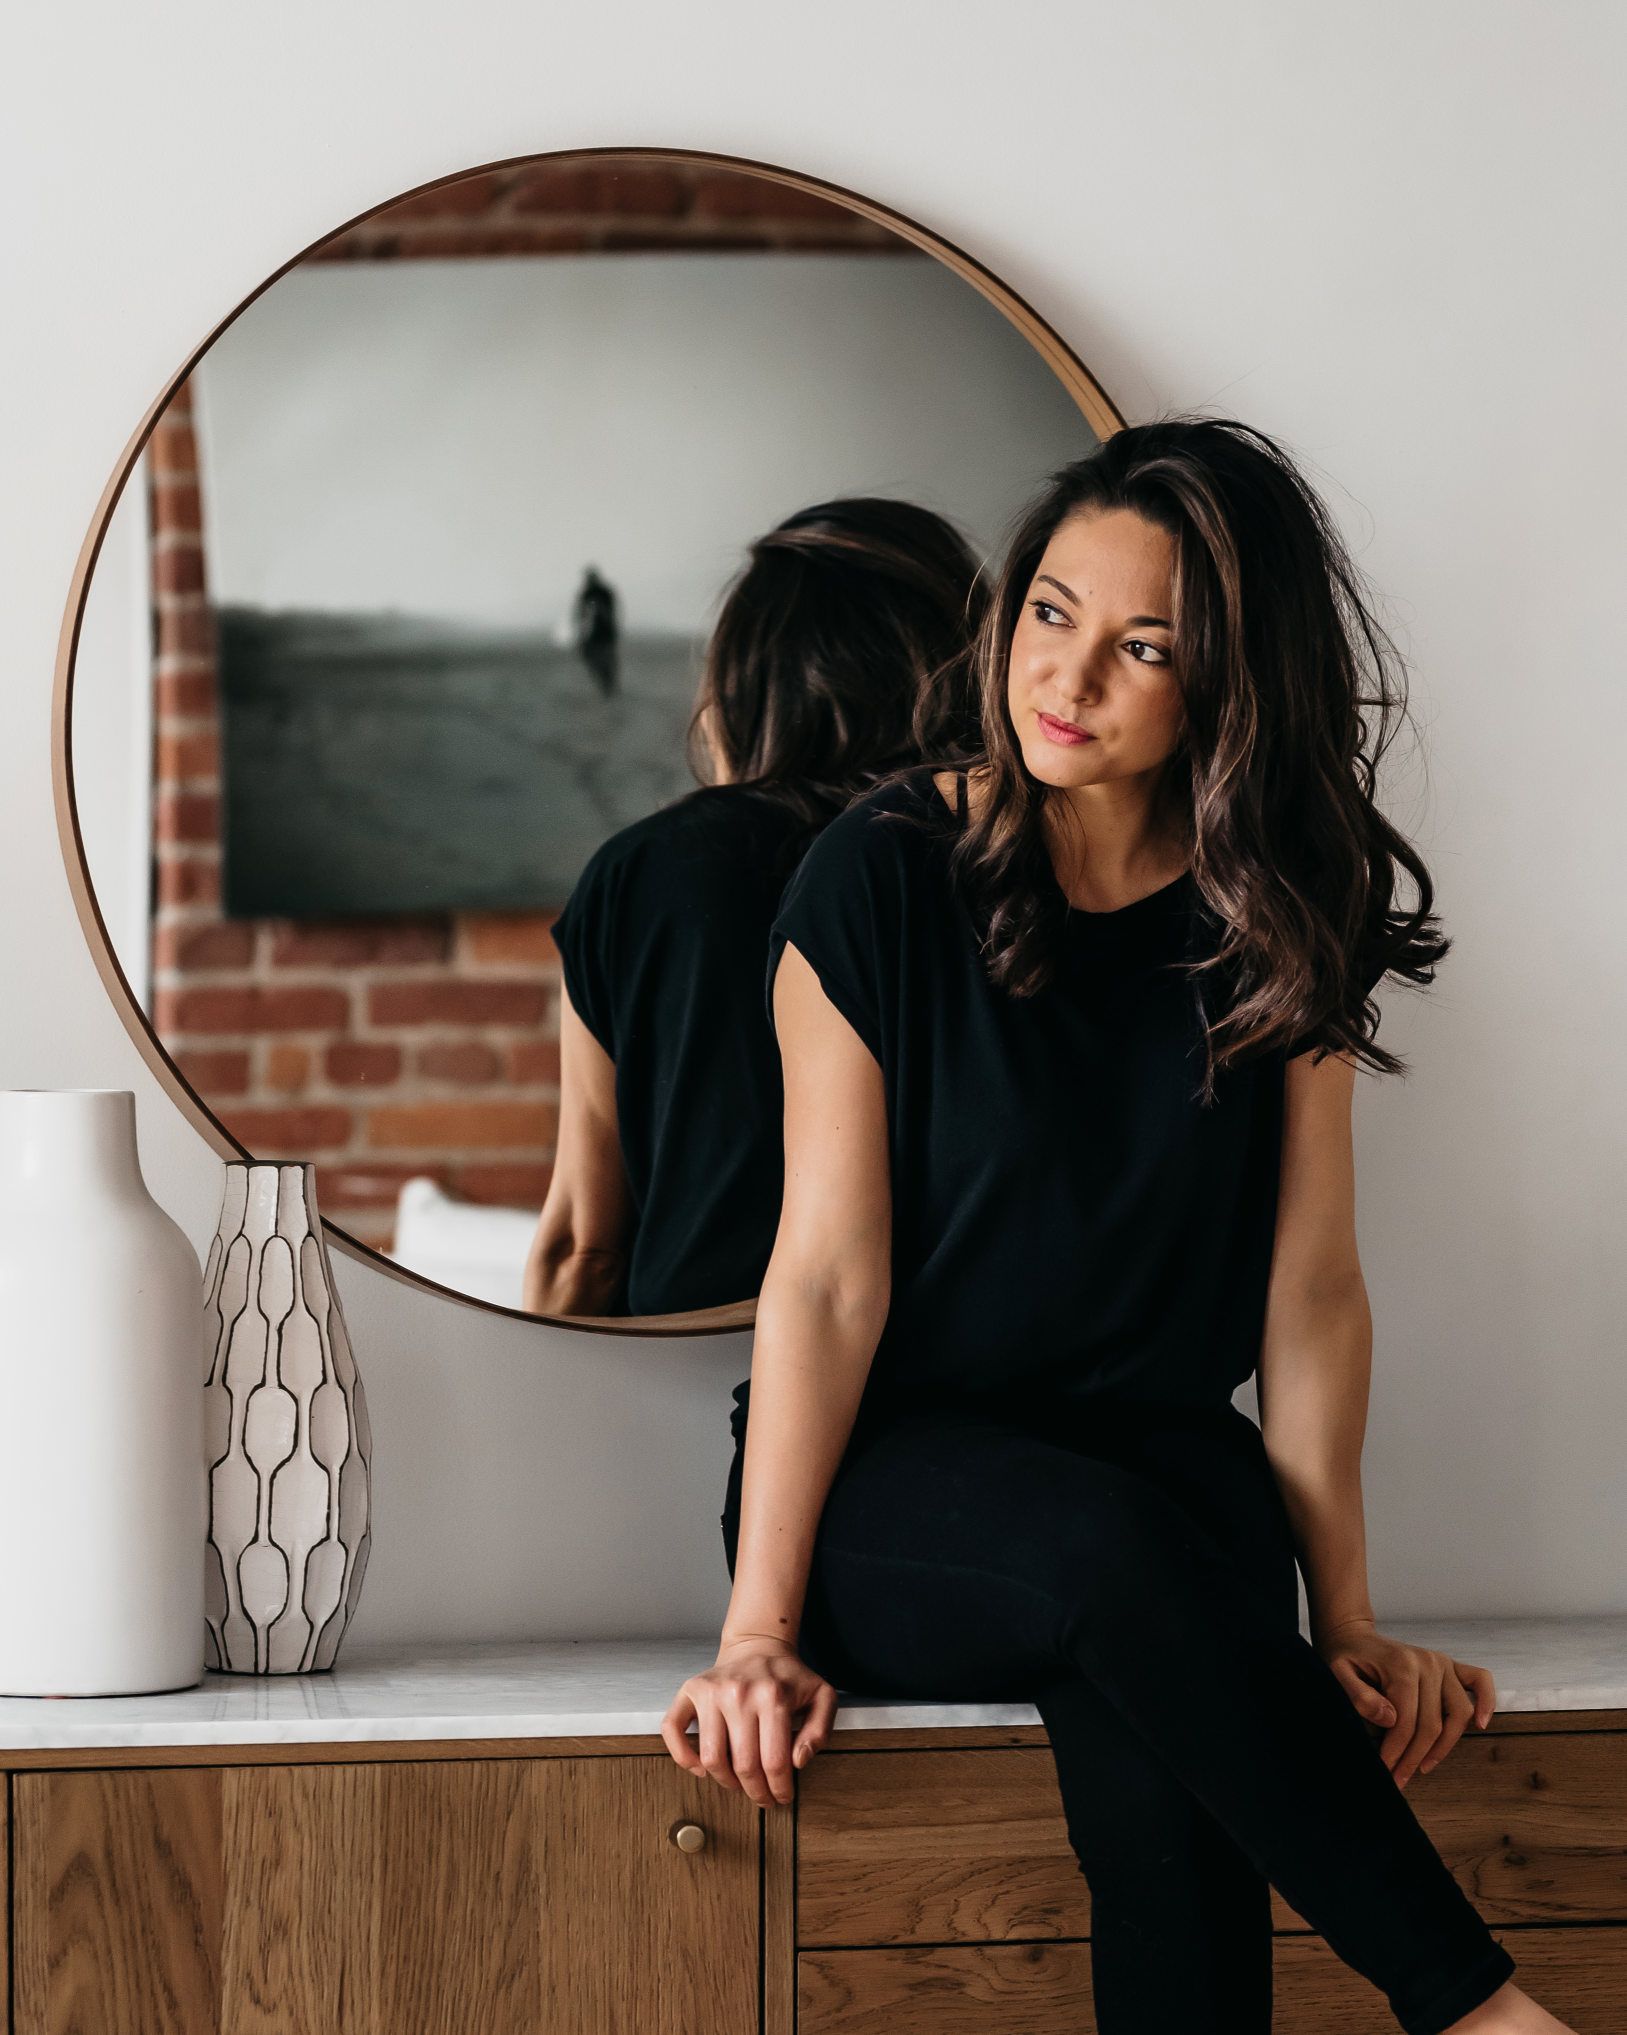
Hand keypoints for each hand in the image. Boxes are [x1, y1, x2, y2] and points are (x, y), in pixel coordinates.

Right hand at [660, 1634, 838, 1807]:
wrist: (759, 1645)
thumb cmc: (789, 1677)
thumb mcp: (822, 1697)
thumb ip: (820, 1731)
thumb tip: (798, 1761)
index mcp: (773, 1696)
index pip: (775, 1761)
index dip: (780, 1789)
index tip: (782, 1797)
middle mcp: (739, 1693)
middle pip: (743, 1766)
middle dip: (756, 1792)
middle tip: (763, 1798)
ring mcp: (711, 1691)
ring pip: (712, 1758)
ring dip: (726, 1782)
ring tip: (739, 1783)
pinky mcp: (691, 1690)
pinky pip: (673, 1729)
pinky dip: (683, 1756)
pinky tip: (701, 1768)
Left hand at [1313, 1617, 1495, 1786]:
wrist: (1353, 1637)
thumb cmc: (1344, 1658)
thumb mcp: (1337, 1674)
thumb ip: (1358, 1695)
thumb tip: (1390, 1719)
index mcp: (1401, 1665)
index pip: (1407, 1721)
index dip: (1396, 1751)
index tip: (1385, 1771)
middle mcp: (1427, 1662)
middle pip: (1432, 1723)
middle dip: (1414, 1757)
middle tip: (1398, 1779)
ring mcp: (1442, 1662)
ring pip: (1457, 1714)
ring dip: (1444, 1746)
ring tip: (1423, 1767)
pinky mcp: (1451, 1665)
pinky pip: (1480, 1681)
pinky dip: (1486, 1703)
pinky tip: (1480, 1725)